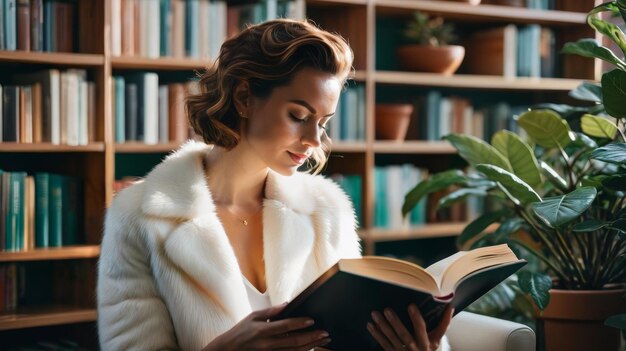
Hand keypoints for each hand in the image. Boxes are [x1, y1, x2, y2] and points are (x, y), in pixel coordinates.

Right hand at [202, 302, 330, 350]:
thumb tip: (287, 304)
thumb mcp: (253, 316)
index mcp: (263, 330)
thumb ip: (271, 311)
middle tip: (325, 333)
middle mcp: (268, 344)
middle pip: (294, 341)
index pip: (285, 326)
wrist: (228, 350)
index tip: (312, 320)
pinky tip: (310, 349)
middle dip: (311, 337)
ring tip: (323, 341)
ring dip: (310, 346)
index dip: (299, 323)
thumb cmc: (240, 332)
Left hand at [367, 304, 452, 350]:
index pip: (424, 330)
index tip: (411, 305)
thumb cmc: (428, 350)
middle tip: (387, 310)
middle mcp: (416, 349)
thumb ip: (443, 324)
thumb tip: (450, 307)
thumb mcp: (436, 340)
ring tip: (375, 314)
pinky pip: (384, 345)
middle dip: (396, 323)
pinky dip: (376, 335)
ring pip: (392, 339)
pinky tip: (370, 325)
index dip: (418, 319)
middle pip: (405, 335)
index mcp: (428, 344)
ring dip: (382, 326)